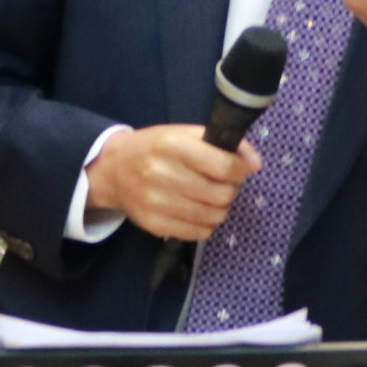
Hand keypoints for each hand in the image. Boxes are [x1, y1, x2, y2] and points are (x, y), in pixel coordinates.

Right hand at [87, 126, 262, 240]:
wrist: (112, 170)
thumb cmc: (154, 148)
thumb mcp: (183, 134)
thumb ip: (220, 143)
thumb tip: (254, 162)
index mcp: (172, 145)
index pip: (224, 166)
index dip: (243, 169)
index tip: (245, 167)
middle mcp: (162, 174)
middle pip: (222, 194)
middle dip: (231, 188)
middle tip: (223, 182)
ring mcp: (156, 202)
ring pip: (214, 216)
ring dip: (220, 207)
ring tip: (210, 196)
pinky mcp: (154, 224)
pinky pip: (200, 232)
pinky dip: (206, 223)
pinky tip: (197, 210)